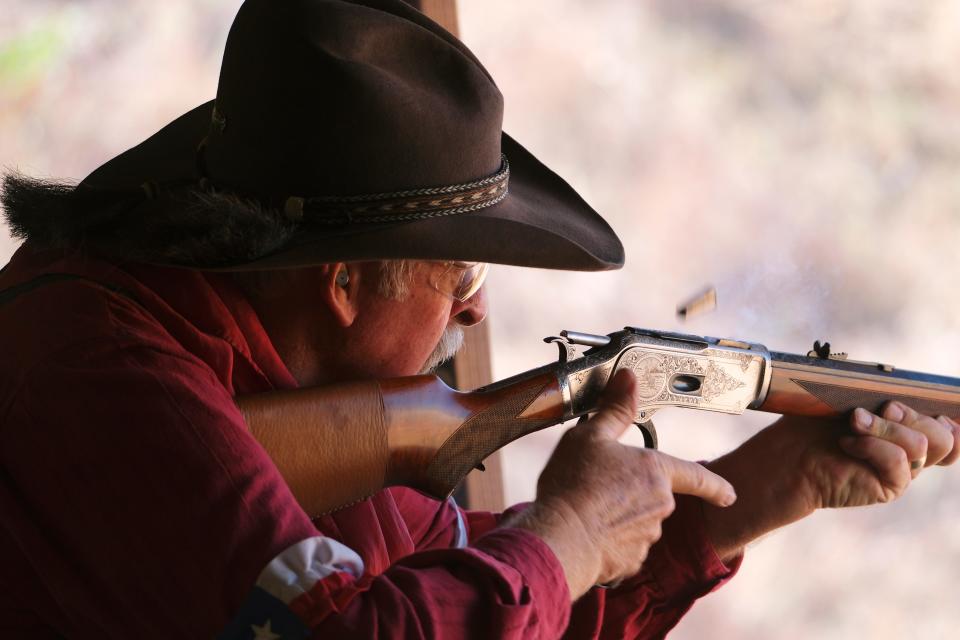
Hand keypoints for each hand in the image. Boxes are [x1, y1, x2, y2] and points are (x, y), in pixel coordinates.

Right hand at [510, 369, 736, 599]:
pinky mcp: (631, 562)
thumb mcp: (590, 436)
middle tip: (600, 488)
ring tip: (587, 508)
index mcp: (655, 471)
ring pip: (639, 523)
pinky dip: (611, 541)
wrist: (558, 538)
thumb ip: (615, 409)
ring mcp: (647, 536)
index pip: (697, 477)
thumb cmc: (574, 485)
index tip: (729, 495)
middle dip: (634, 494)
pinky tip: (588, 532)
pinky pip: (625, 547)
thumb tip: (629, 378)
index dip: (716, 486)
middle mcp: (660, 505)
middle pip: (656, 497)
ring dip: (620, 517)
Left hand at [703, 403, 959, 561]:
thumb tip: (898, 386)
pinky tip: (848, 443)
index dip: (949, 419)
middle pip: (944, 436)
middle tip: (883, 407)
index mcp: (906, 430)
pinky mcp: (890, 487)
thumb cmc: (815, 424)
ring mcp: (902, 472)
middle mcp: (911, 453)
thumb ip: (880, 394)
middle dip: (914, 415)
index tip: (926, 406)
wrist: (790, 454)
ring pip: (922, 445)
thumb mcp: (850, 400)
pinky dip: (873, 446)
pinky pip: (900, 461)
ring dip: (884, 427)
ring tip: (853, 422)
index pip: (951, 431)